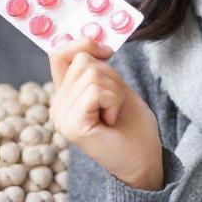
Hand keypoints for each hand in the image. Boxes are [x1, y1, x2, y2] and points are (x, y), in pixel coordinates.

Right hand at [49, 40, 164, 190]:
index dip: (82, 43)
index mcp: (64, 97)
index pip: (59, 53)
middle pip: (83, 61)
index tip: (107, 51)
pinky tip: (111, 121)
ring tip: (113, 115)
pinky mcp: (72, 126)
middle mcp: (57, 107)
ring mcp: (61, 117)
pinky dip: (113, 100)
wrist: (144, 160)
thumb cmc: (132, 125)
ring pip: (92, 74)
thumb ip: (96, 67)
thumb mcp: (113, 86)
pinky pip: (96, 90)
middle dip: (110, 77)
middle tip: (115, 104)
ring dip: (114, 91)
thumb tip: (88, 41)